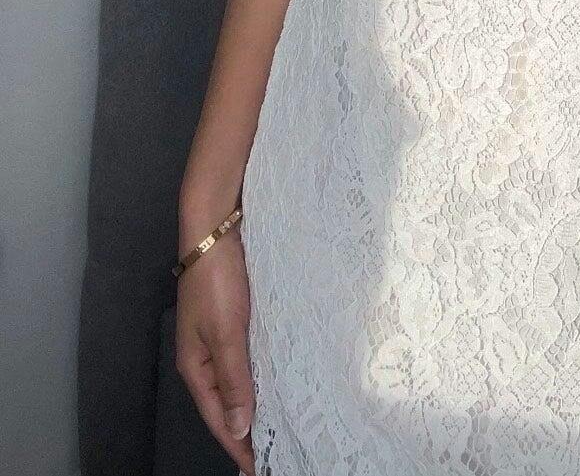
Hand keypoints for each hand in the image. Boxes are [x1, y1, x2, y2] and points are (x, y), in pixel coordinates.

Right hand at [175, 224, 256, 474]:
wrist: (216, 229)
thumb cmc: (215, 280)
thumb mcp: (225, 334)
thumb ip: (233, 380)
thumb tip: (237, 427)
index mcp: (196, 366)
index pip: (217, 418)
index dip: (237, 445)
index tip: (258, 468)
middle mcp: (205, 356)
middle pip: (227, 403)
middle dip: (247, 429)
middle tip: (276, 449)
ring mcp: (220, 337)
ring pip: (241, 380)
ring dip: (257, 401)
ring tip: (282, 422)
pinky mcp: (236, 319)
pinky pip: (250, 356)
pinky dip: (263, 373)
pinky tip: (280, 378)